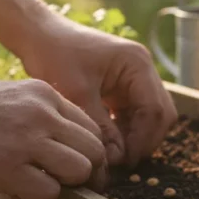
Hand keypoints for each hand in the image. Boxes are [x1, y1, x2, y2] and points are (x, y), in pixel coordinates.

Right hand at [0, 78, 107, 198]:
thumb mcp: (6, 98)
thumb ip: (38, 117)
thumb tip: (63, 149)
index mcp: (43, 95)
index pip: (91, 128)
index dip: (87, 154)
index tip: (74, 170)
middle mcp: (41, 113)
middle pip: (95, 151)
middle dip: (87, 175)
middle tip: (66, 187)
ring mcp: (26, 139)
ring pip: (80, 171)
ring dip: (62, 187)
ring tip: (32, 186)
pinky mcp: (6, 167)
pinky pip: (48, 194)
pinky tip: (9, 191)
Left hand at [19, 17, 176, 166]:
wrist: (38, 35)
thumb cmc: (55, 56)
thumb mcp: (77, 95)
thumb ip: (101, 127)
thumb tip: (117, 160)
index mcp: (137, 64)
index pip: (155, 110)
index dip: (143, 140)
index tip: (124, 162)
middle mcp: (143, 69)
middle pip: (160, 114)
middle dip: (144, 141)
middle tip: (121, 163)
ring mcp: (136, 77)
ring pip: (150, 117)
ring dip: (135, 137)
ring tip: (113, 155)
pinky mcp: (124, 86)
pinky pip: (135, 114)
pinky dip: (126, 130)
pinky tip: (108, 143)